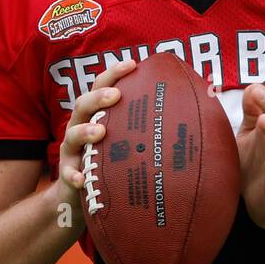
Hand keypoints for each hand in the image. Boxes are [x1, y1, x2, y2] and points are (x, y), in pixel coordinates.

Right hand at [56, 58, 137, 230]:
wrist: (81, 199)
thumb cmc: (113, 164)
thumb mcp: (129, 142)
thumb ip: (149, 127)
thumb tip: (197, 112)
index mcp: (97, 115)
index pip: (102, 87)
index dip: (114, 74)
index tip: (132, 64)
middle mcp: (80, 128)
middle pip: (83, 105)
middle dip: (98, 97)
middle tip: (116, 95)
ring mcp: (72, 152)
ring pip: (72, 136)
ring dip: (85, 132)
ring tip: (99, 132)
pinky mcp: (67, 176)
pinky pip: (67, 174)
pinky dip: (74, 174)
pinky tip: (82, 178)